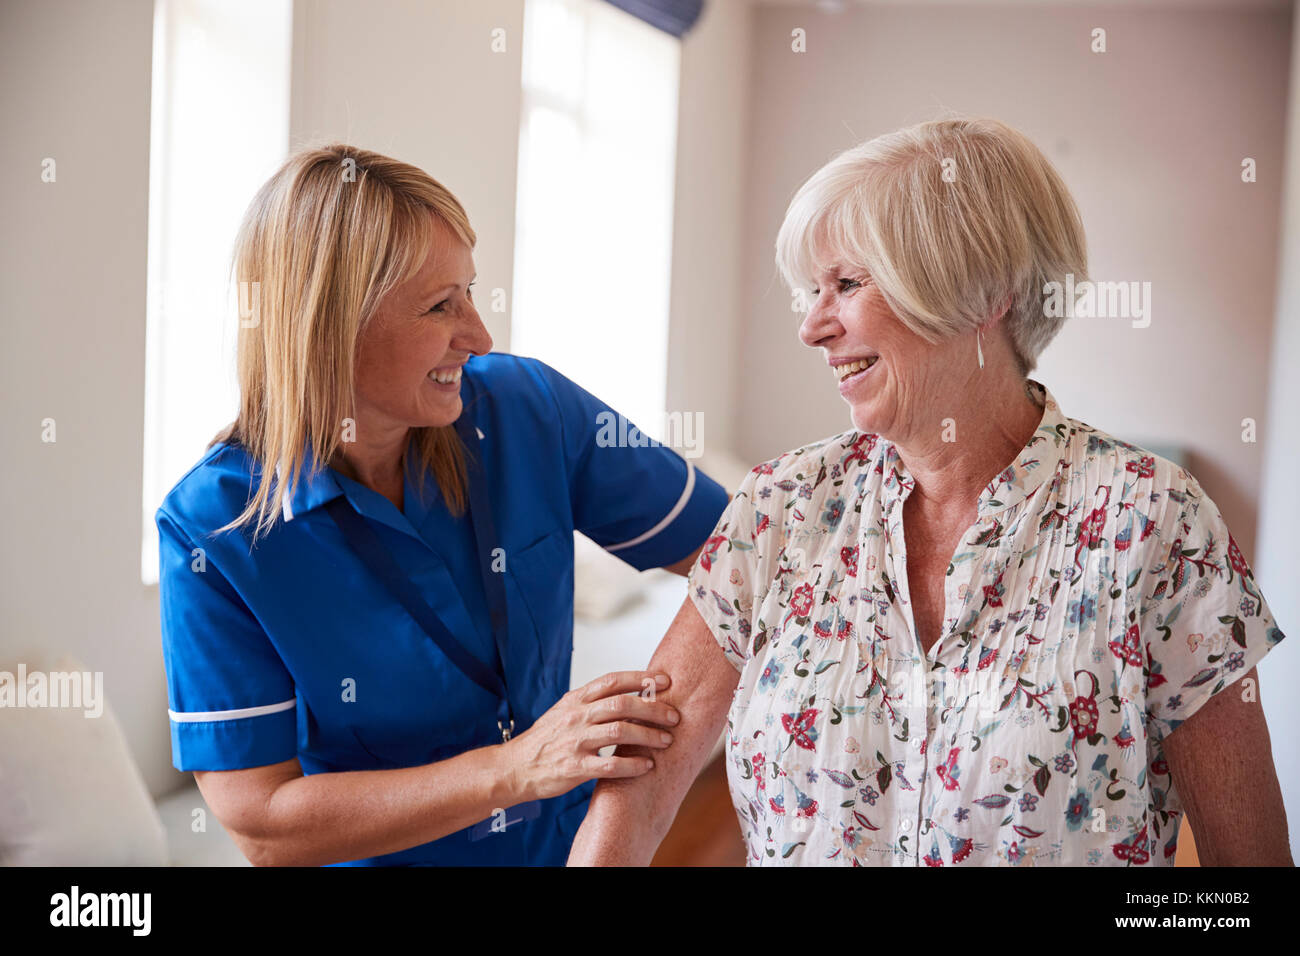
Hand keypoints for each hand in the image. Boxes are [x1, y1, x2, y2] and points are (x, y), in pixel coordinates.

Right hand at [503, 671, 679, 802]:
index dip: (641, 678)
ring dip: (648, 735)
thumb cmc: (546, 739)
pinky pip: (610, 764)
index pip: (613, 680)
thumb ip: (593, 701)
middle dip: (653, 708)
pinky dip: (632, 765)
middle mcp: (577, 716)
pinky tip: (647, 766)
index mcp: (576, 699)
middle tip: (674, 716)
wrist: (515, 767)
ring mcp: (575, 741)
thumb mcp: (565, 710)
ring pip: (619, 731)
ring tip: (667, 741)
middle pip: (622, 704)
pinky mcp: (574, 767)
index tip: (665, 681)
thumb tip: (628, 692)